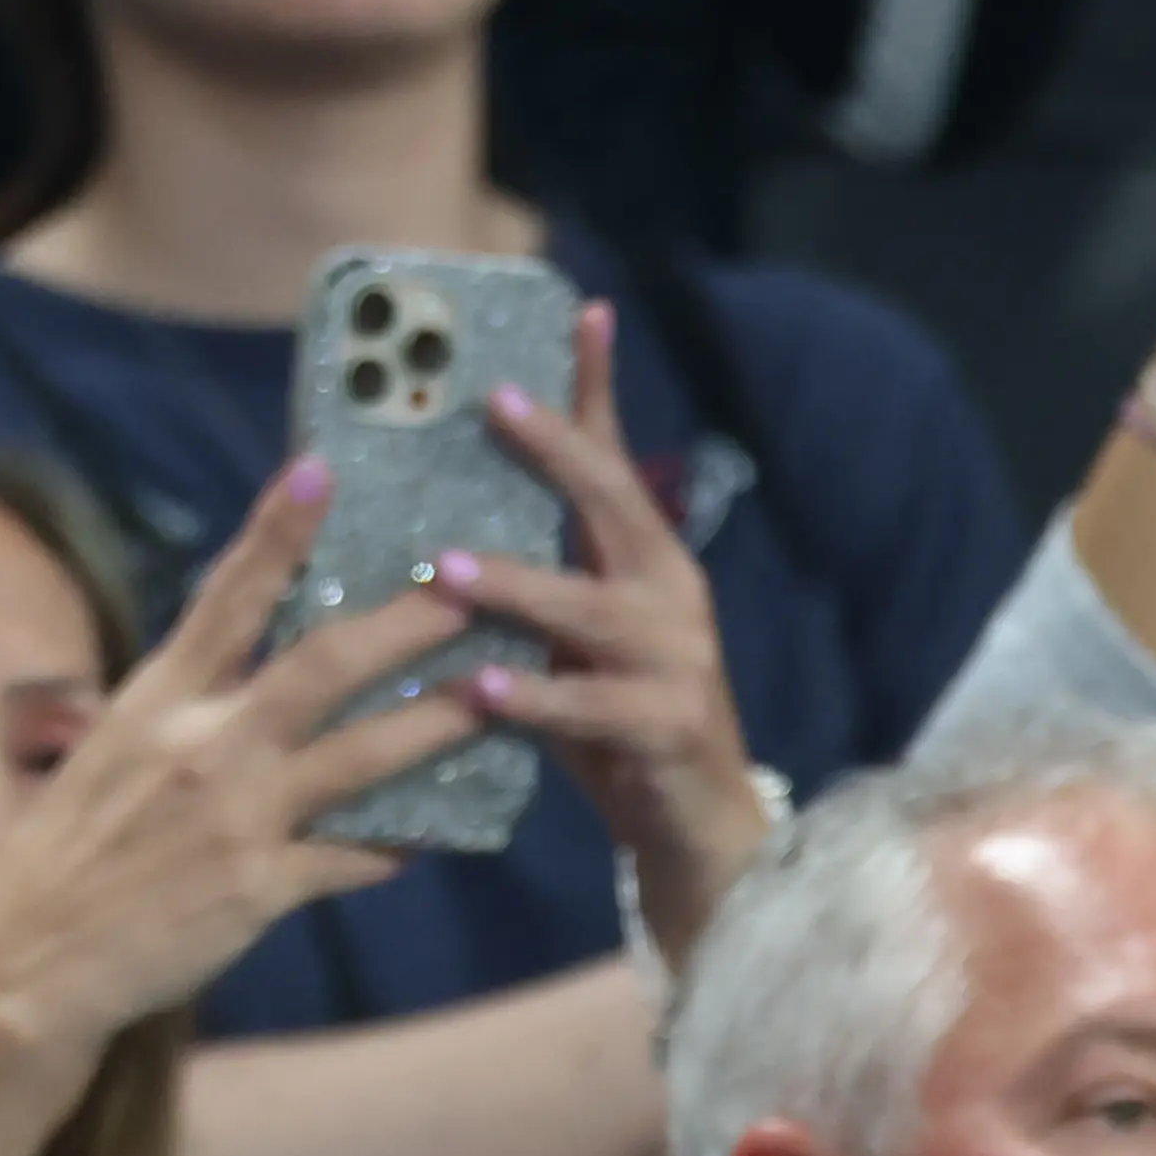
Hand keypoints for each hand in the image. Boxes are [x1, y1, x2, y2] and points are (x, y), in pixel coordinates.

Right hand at [0, 460, 486, 1080]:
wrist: (32, 962)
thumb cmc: (70, 854)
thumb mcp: (112, 756)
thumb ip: (182, 711)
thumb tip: (237, 674)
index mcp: (158, 698)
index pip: (227, 595)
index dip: (277, 531)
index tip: (322, 470)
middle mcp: (203, 744)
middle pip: (321, 664)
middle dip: (402, 624)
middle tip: (465, 591)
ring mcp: (237, 816)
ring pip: (359, 758)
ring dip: (433, 726)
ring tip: (490, 699)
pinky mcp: (258, 890)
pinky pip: (348, 858)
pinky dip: (391, 845)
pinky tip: (435, 837)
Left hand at [445, 304, 773, 963]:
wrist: (706, 842)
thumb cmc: (627, 737)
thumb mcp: (586, 645)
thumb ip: (547, 583)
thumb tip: (453, 528)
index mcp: (651, 564)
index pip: (619, 462)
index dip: (597, 389)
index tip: (578, 313)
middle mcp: (671, 598)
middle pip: (617, 505)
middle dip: (560, 450)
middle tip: (498, 406)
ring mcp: (676, 664)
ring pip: (591, 610)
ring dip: (518, 586)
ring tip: (449, 571)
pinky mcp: (668, 732)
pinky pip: (591, 708)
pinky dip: (537, 698)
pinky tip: (484, 688)